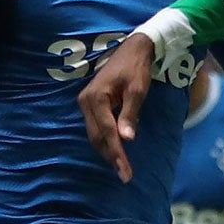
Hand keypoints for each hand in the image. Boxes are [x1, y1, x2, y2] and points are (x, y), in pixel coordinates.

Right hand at [79, 31, 154, 179]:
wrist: (132, 49)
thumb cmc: (136, 68)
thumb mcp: (137, 90)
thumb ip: (130, 114)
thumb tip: (127, 139)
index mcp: (96, 98)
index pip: (107, 132)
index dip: (117, 153)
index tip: (125, 171)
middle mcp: (86, 101)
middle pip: (97, 137)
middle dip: (111, 156)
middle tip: (125, 175)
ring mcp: (85, 102)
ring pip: (94, 134)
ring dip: (107, 151)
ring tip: (121, 167)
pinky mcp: (89, 104)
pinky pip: (96, 127)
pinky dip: (105, 140)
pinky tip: (115, 150)